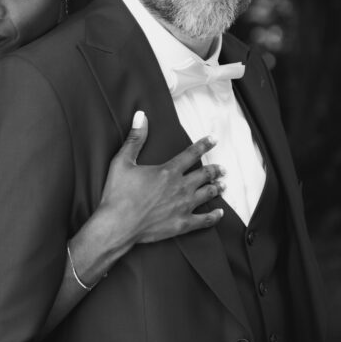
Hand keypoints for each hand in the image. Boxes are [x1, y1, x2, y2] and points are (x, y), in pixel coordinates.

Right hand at [99, 110, 223, 248]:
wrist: (117, 225)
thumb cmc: (118, 194)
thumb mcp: (122, 162)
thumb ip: (135, 139)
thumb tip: (140, 116)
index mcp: (168, 171)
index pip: (192, 153)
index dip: (204, 145)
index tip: (214, 139)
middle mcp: (180, 187)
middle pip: (204, 175)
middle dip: (215, 170)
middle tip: (222, 169)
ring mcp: (183, 206)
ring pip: (208, 194)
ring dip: (217, 188)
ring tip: (223, 185)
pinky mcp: (182, 224)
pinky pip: (205, 220)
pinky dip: (215, 216)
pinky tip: (220, 213)